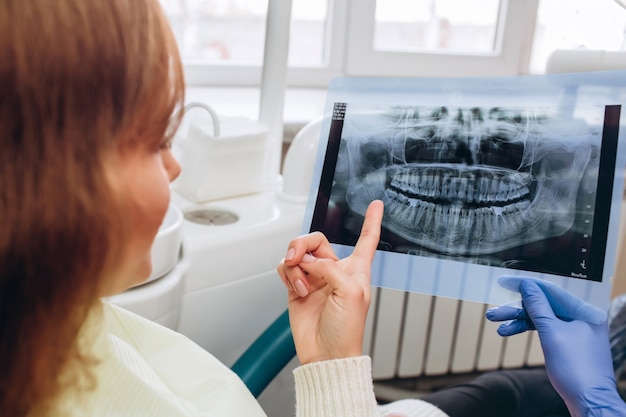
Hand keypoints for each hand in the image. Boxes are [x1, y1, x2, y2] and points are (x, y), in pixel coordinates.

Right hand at [277, 200, 382, 363]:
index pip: (367, 239)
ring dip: (294, 264)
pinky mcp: (296, 288)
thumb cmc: (347, 330)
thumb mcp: (350, 292)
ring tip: (300, 282)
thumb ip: (330, 268)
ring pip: (297, 253)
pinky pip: (286, 268)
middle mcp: (334, 270)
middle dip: (303, 244)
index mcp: (356, 269)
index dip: (372, 220)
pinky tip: (296, 289)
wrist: (326, 354)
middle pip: (316, 240)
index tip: (376, 204)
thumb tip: (308, 262)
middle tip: (298, 258)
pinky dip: (287, 275)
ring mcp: (314, 279)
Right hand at [486, 276, 625, 416]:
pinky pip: (546, 330)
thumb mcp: (552, 333)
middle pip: (544, 306)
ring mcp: (576, 332)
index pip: (551, 291)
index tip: (504, 281)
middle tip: (495, 311)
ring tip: (497, 324)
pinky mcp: (569, 344)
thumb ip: (538, 307)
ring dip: (519, 321)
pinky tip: (510, 331)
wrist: (590, 403)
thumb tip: (528, 286)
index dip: (525, 286)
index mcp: (585, 311)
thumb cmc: (576, 370)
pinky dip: (529, 330)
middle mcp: (582, 318)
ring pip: (542, 319)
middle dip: (517, 309)